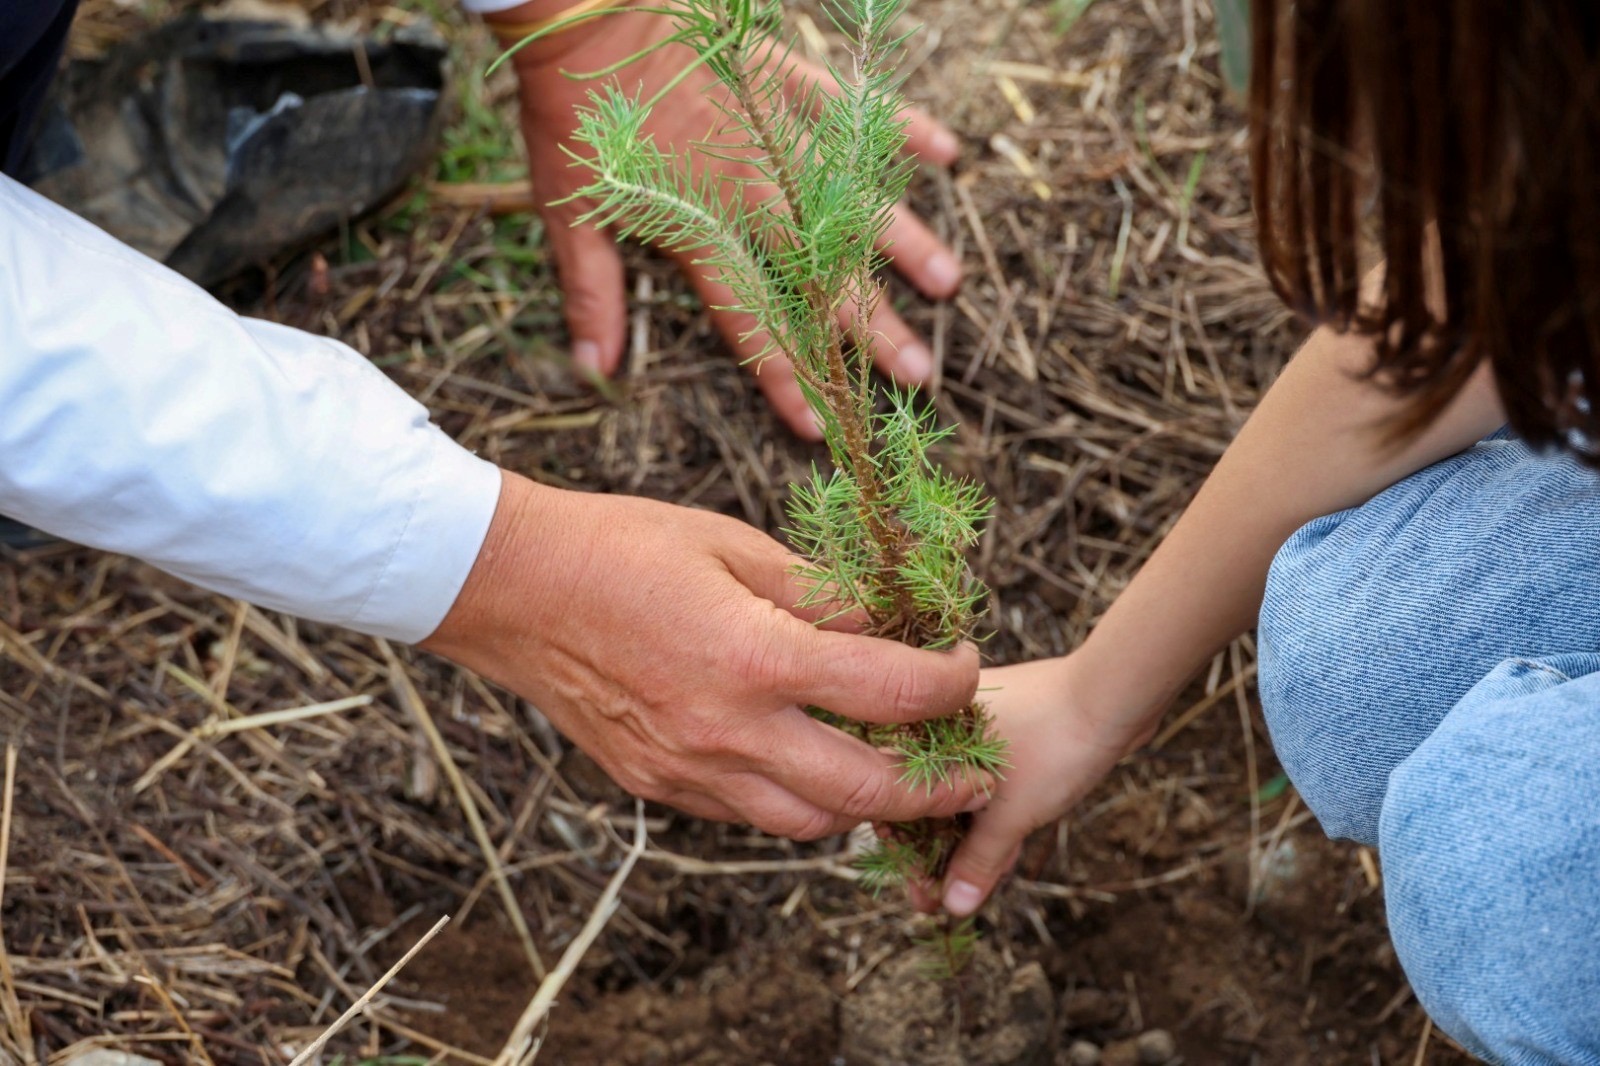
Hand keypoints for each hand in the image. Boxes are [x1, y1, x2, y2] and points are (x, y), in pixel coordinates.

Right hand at [422, 471, 986, 838]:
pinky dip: (796, 800)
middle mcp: (727, 730)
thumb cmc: (624, 547)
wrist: (512, 589)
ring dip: (867, 805)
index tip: (964, 663)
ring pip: (810, 824)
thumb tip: (891, 624)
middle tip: (975, 769)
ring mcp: (689, 770)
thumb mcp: (734, 546)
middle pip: (866, 792)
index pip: (892, 692)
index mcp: (756, 656)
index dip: (950, 681)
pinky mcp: (657, 786)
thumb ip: (820, 595)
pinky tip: (810, 761)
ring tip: (898, 772)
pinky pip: (749, 814)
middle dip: (939, 786)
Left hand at [500, 2, 963, 438]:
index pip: (750, 321)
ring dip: (901, 243)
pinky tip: (947, 152)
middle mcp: (751, 192)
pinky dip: (898, 126)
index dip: (784, 377)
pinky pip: (850, 108)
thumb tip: (593, 371)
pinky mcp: (784, 79)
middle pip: (820, 275)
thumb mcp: (569, 211)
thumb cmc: (571, 114)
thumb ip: (591, 293)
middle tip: (921, 373)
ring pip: (849, 200)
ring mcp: (776, 135)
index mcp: (700, 230)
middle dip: (871, 330)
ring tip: (947, 282)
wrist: (581, 12)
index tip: (817, 424)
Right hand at [912, 656, 1156, 915]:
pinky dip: (991, 820)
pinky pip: (989, 785)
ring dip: (965, 841)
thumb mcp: (1009, 814)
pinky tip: (999, 858)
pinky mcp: (1012, 734)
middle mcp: (944, 723)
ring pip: (960, 795)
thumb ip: (977, 861)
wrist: (1114, 695)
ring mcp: (979, 727)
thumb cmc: (1052, 744)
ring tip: (967, 889)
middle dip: (936, 855)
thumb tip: (953, 907)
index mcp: (926, 729)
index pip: (900, 801)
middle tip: (939, 902)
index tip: (921, 896)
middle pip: (928, 802)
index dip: (909, 856)